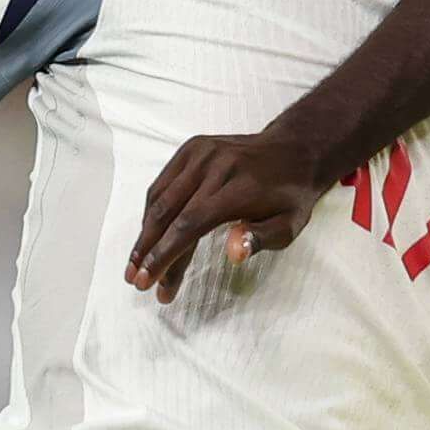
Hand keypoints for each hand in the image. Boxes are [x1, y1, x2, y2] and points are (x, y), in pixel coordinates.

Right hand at [129, 131, 328, 303]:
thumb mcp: (290, 225)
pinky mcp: (192, 149)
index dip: (165, 255)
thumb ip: (261, 239)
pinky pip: (163, 183)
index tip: (148, 281)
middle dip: (147, 250)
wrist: (294, 151)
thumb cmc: (291, 197)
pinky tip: (149, 235)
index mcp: (237, 188)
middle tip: (135, 280)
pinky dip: (152, 211)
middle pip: (169, 213)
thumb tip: (234, 253)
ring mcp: (200, 154)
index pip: (190, 225)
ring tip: (136, 264)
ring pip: (160, 198)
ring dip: (144, 233)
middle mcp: (214, 166)